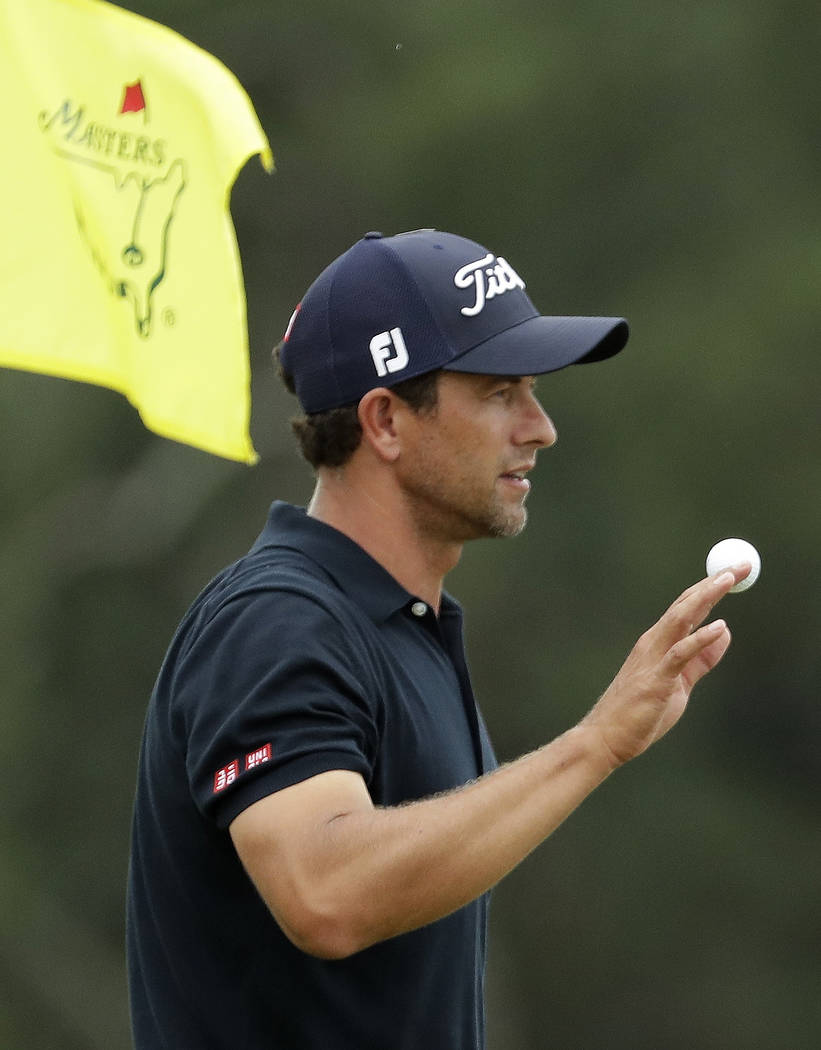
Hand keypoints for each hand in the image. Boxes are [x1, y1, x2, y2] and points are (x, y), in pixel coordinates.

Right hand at [581, 565, 750, 768]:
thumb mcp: (679, 683)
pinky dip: (700, 638)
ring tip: (728, 579)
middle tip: (741, 564)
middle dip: (714, 582)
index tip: (735, 571)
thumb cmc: (639, 713)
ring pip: (681, 618)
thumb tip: (723, 633)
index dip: (711, 586)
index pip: (687, 606)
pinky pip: (681, 653)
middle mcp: (653, 642)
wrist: (607, 737)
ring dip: (706, 597)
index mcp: (656, 642)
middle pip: (686, 604)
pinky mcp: (657, 679)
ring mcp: (653, 658)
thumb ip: (700, 660)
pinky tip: (719, 627)